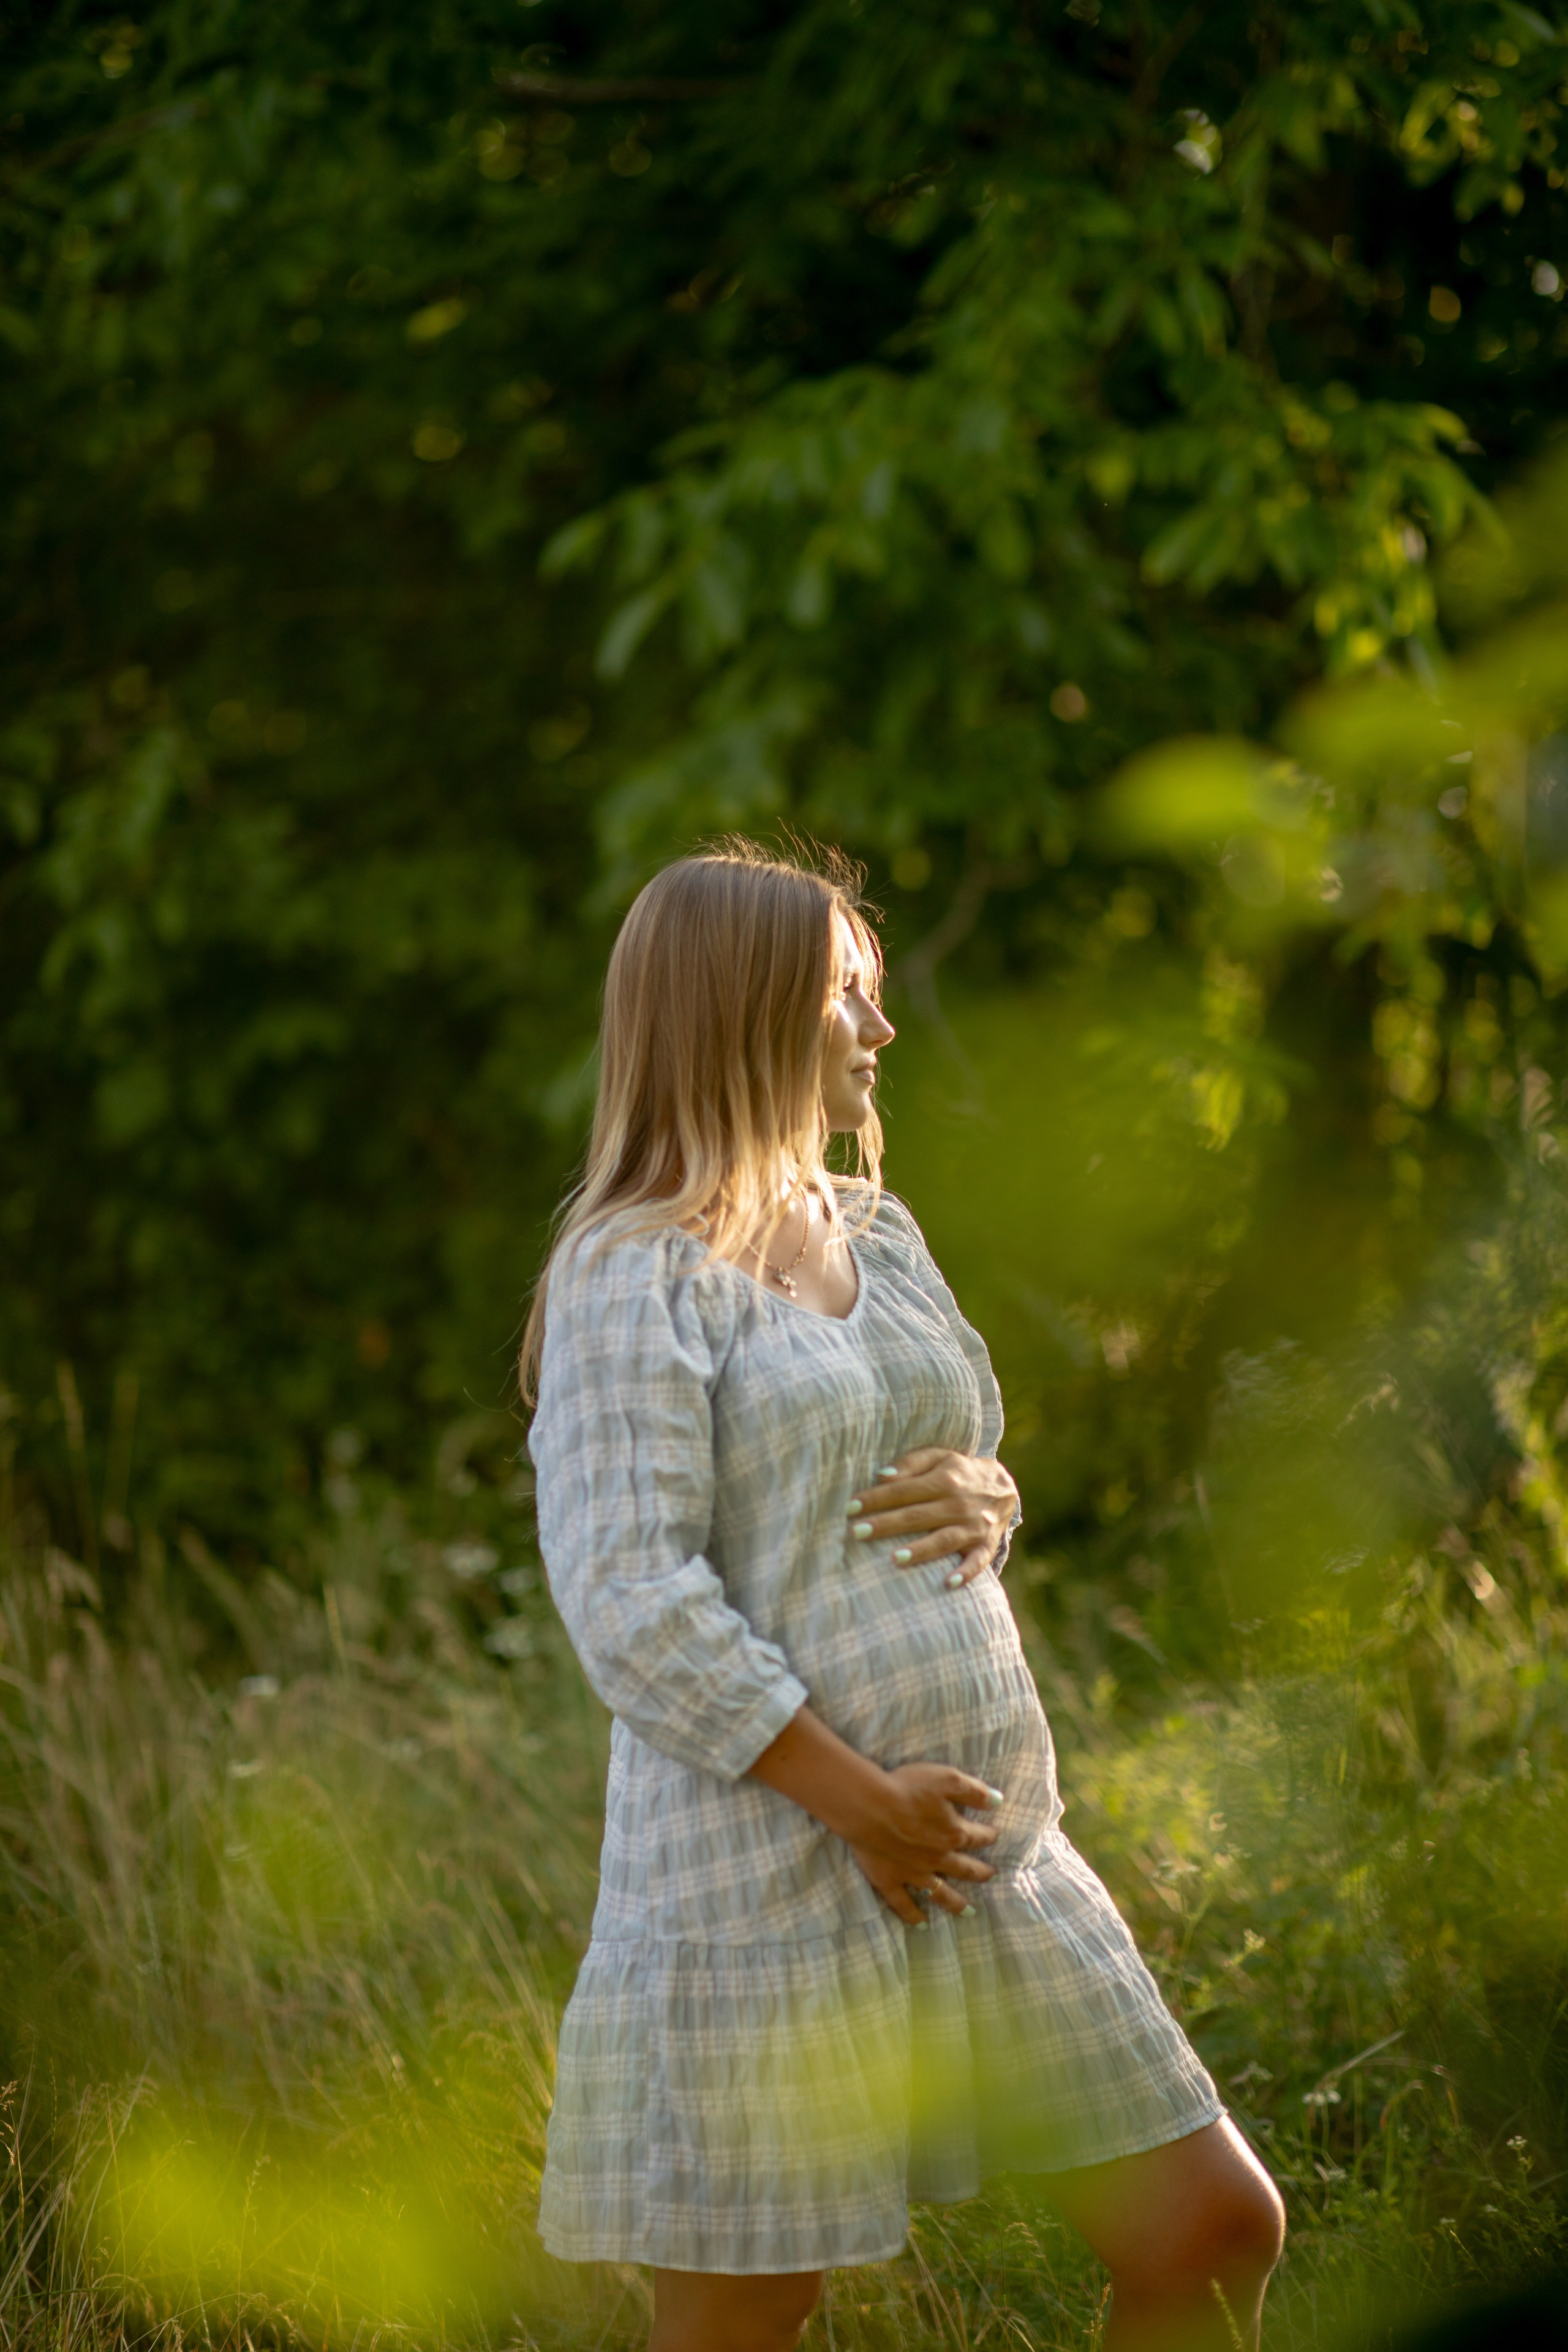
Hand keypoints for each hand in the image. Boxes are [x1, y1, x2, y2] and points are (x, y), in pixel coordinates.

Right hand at [747, 1710, 1004, 1928]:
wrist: (869, 1807)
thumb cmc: (907, 1788)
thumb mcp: (946, 1778)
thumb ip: (973, 1791)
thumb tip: (998, 1801)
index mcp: (953, 1833)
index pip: (977, 1837)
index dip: (988, 1835)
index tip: (994, 1836)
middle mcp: (938, 1858)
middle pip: (964, 1868)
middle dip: (979, 1872)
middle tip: (990, 1875)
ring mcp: (914, 1873)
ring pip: (940, 1893)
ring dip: (956, 1903)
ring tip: (969, 1911)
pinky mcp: (889, 1880)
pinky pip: (903, 1903)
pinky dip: (913, 1915)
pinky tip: (921, 1923)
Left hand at [847, 1446, 1017, 1588]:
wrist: (1003, 1487)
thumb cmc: (958, 1472)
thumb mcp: (939, 1457)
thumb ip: (910, 1464)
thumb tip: (881, 1476)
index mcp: (944, 1479)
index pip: (903, 1490)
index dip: (876, 1498)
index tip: (850, 1507)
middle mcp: (958, 1503)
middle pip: (917, 1516)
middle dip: (886, 1524)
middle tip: (856, 1533)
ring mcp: (973, 1527)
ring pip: (943, 1540)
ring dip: (920, 1550)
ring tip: (894, 1558)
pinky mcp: (985, 1545)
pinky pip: (977, 1561)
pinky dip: (966, 1573)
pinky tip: (949, 1583)